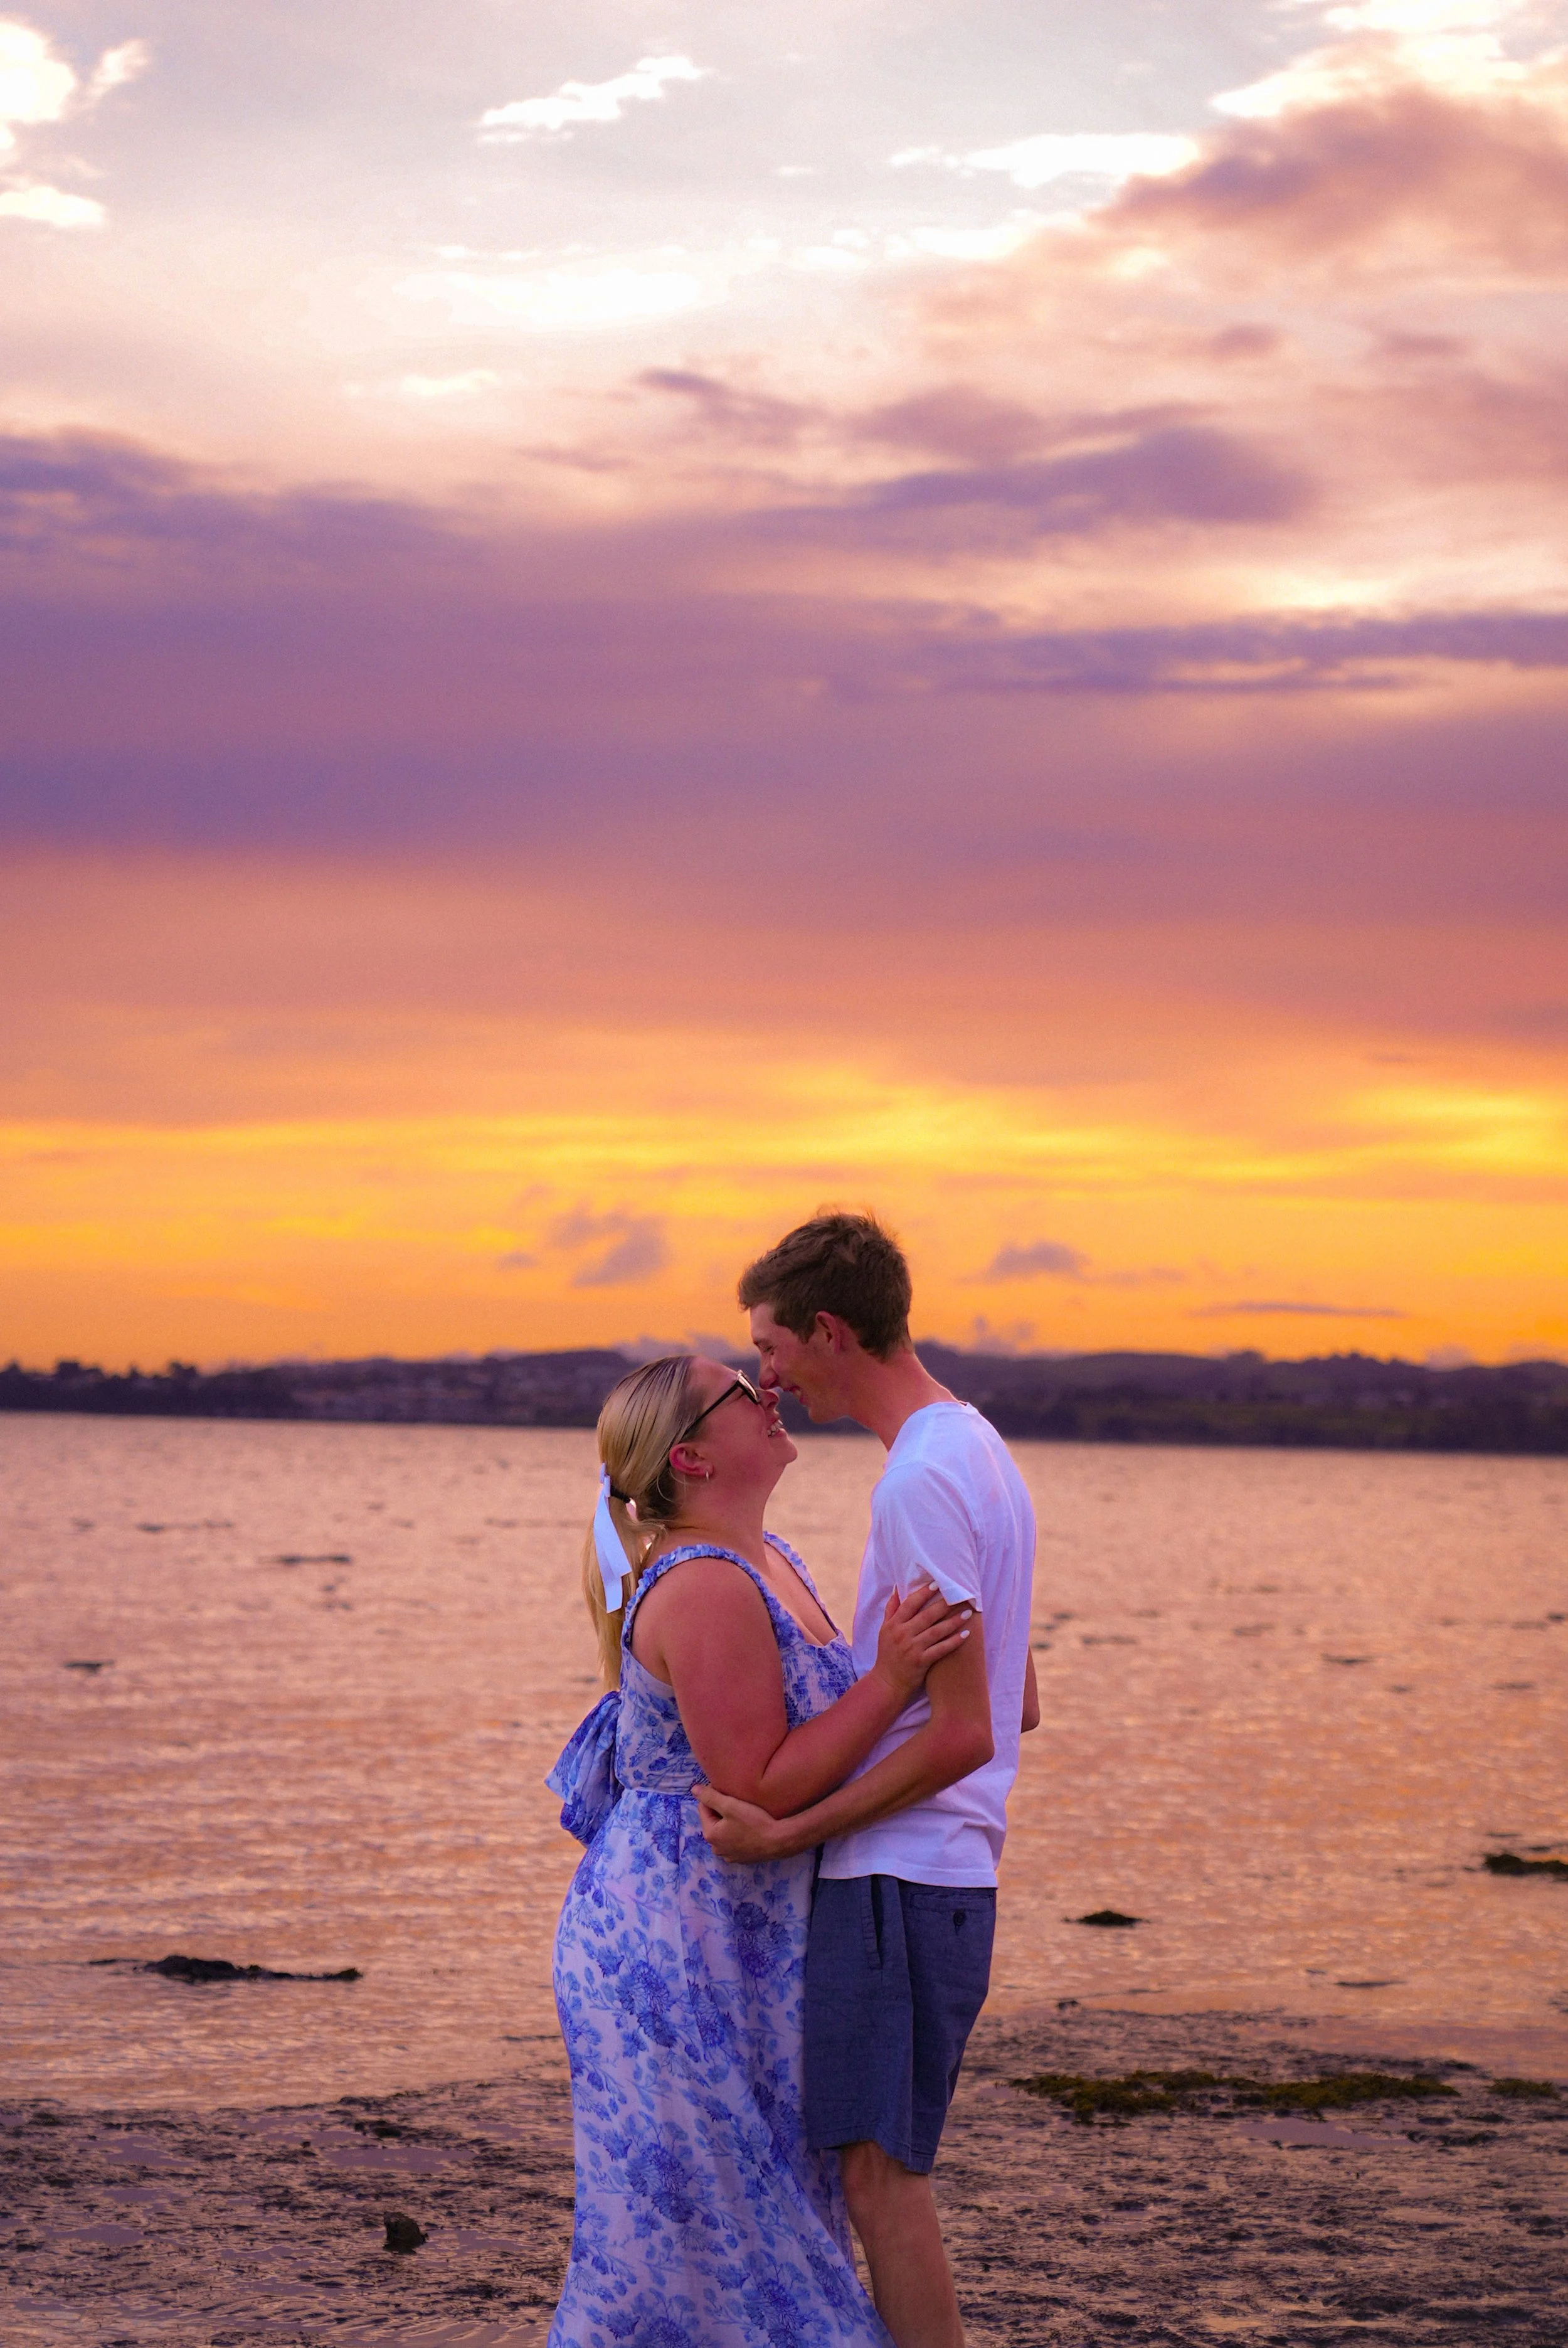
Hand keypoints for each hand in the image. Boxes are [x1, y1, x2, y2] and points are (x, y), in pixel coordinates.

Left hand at [695, 1782, 790, 1862]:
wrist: (778, 1841)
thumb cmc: (754, 1822)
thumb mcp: (731, 1805)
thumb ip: (710, 1797)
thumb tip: (694, 1789)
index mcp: (710, 1835)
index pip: (704, 1808)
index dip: (714, 1797)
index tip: (728, 1792)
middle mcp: (716, 1848)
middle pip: (713, 1821)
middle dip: (721, 1811)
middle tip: (737, 1804)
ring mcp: (729, 1856)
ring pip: (723, 1832)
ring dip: (729, 1823)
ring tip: (743, 1815)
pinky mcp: (740, 1859)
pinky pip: (733, 1842)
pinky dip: (737, 1834)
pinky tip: (748, 1828)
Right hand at [871, 1580, 970, 1703]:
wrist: (887, 1682)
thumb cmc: (887, 1653)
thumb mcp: (884, 1629)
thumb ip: (891, 1609)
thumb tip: (897, 1588)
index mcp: (893, 1625)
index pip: (909, 1604)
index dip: (923, 1593)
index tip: (937, 1584)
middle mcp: (902, 1635)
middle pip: (926, 1616)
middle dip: (944, 1605)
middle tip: (959, 1596)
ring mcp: (912, 1649)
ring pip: (936, 1631)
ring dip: (953, 1621)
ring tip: (967, 1613)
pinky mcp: (921, 1662)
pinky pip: (941, 1649)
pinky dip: (954, 1642)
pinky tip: (966, 1635)